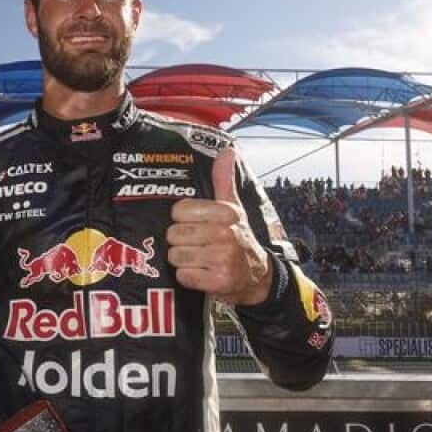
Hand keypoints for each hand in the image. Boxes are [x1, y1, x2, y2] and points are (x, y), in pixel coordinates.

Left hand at [167, 146, 272, 305]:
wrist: (257, 277)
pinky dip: (188, 278)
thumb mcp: (233, 208)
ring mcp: (223, 258)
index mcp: (227, 213)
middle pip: (174, 235)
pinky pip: (183, 276)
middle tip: (197, 245)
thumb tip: (227, 150)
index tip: (194, 224)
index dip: (182, 220)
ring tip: (198, 260)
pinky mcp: (219, 281)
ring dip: (183, 261)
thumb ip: (224, 180)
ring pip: (176, 256)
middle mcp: (226, 234)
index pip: (180, 210)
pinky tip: (201, 274)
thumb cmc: (239, 239)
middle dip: (180, 242)